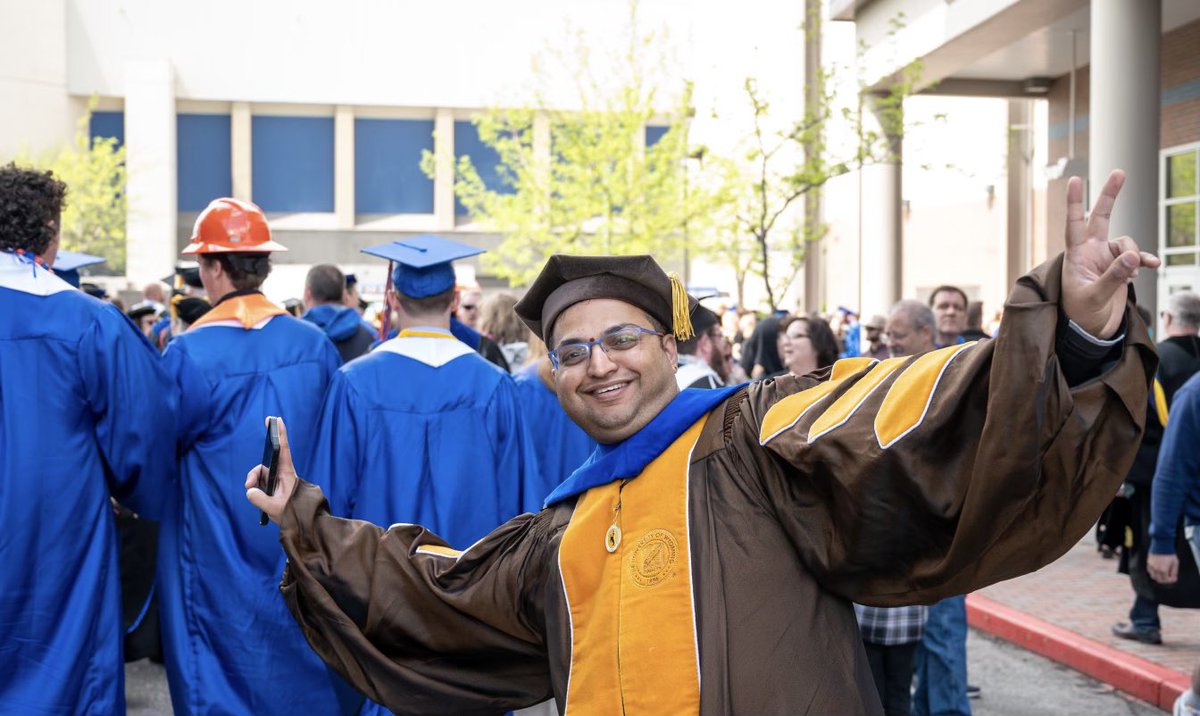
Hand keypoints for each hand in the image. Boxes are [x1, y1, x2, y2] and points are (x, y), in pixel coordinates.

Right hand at [245, 416, 298, 525]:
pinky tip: (254, 495)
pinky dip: (254, 489)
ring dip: (253, 483)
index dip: (280, 434)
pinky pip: (259, 483)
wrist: (300, 523)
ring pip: (260, 475)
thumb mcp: (275, 508)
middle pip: (264, 465)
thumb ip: (260, 499)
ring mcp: (277, 480)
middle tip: (249, 484)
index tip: (277, 419)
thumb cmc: (293, 513)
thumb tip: (249, 491)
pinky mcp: (272, 487)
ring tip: (251, 492)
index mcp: (287, 473)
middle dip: (254, 474)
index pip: (282, 450)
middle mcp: (282, 473)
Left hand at [1061, 170, 1160, 338]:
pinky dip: (1145, 260)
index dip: (1075, 202)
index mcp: (1076, 256)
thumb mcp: (1095, 297)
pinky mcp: (1120, 268)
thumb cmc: (1082, 314)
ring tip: (1135, 272)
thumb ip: (1114, 276)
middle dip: (1110, 195)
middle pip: (1101, 218)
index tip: (1075, 180)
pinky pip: (1137, 257)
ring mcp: (1106, 259)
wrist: (1091, 330)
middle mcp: (1091, 252)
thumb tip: (1134, 256)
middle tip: (1119, 172)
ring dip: (1135, 253)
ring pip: (1126, 243)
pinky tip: (1153, 266)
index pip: (1074, 224)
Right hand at [1147, 553, 1178, 584]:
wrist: (1161, 545)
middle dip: (1165, 580)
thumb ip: (1174, 572)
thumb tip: (1174, 578)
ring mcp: (1151, 566)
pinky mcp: (1148, 563)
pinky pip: (1150, 571)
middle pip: (1159, 580)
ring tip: (1163, 574)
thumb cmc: (1169, 553)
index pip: (1166, 580)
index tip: (1174, 578)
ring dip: (1158, 577)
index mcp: (1163, 570)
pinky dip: (1153, 573)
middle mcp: (1156, 569)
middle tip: (1169, 577)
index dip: (1171, 580)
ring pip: (1153, 576)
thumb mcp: (1175, 563)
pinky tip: (1157, 570)